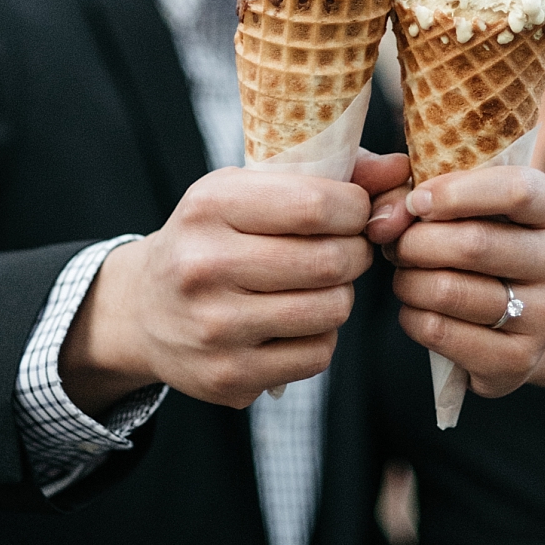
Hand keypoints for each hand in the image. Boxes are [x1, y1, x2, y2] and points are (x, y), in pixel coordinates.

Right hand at [59, 168, 373, 413]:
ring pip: (331, 310)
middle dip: (355, 252)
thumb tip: (401, 169)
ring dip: (341, 295)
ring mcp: (214, 327)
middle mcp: (204, 266)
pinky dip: (322, 336)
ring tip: (319, 284)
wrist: (143, 309)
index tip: (354, 211)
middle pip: (331, 261)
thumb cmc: (212, 237)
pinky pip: (317, 354)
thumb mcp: (248, 190)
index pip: (317, 205)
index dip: (356, 208)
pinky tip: (296, 321)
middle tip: (345, 249)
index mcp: (210, 206)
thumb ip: (327, 174)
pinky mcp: (228, 376)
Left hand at [367, 166, 544, 398]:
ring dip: (408, 280)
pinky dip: (412, 316)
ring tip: (407, 275)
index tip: (418, 201)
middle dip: (415, 242)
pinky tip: (418, 308)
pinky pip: (440, 331)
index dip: (456, 192)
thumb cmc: (485, 242)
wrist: (525, 316)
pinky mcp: (518, 361)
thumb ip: (422, 194)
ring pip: (449, 290)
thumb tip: (385, 219)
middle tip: (396, 244)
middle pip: (473, 244)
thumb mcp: (469, 206)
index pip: (517, 191)